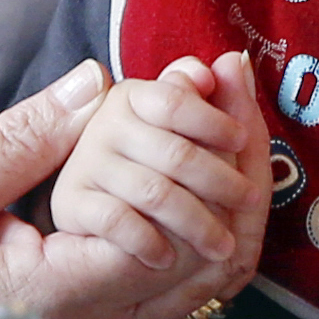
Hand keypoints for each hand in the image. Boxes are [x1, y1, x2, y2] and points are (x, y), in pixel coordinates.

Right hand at [0, 63, 260, 318]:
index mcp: (52, 295)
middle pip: (205, 266)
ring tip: (228, 126)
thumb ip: (20, 141)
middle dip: (234, 178)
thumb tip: (93, 85)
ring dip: (223, 205)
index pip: (169, 238)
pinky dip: (195, 233)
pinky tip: (195, 179)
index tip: (211, 93)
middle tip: (237, 101)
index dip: (203, 162)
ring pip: (198, 286)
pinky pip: (169, 294)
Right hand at [46, 51, 272, 292]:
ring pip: (154, 191)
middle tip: (250, 202)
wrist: (121, 249)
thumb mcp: (205, 145)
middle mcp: (106, 123)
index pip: (175, 100)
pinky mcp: (69, 201)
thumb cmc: (178, 185)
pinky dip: (149, 241)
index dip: (214, 121)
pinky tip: (168, 257)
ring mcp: (86, 162)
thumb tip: (232, 60)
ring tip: (222, 246)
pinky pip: (117, 220)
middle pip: (174, 151)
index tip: (242, 141)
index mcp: (137, 97)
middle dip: (220, 181)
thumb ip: (221, 103)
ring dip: (197, 223)